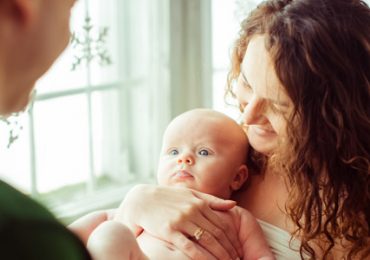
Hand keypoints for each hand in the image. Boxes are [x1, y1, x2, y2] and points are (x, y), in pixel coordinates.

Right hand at [115, 184, 242, 259]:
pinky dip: (202, 257)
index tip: (238, 248)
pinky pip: (189, 247)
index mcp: (199, 202)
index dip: (232, 238)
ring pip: (207, 241)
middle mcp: (192, 211)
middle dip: (229, 249)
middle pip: (217, 233)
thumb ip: (211, 200)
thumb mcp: (190, 194)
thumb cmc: (167, 197)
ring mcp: (181, 220)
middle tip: (237, 259)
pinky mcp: (169, 231)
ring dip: (220, 254)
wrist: (141, 200)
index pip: (222, 223)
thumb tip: (233, 205)